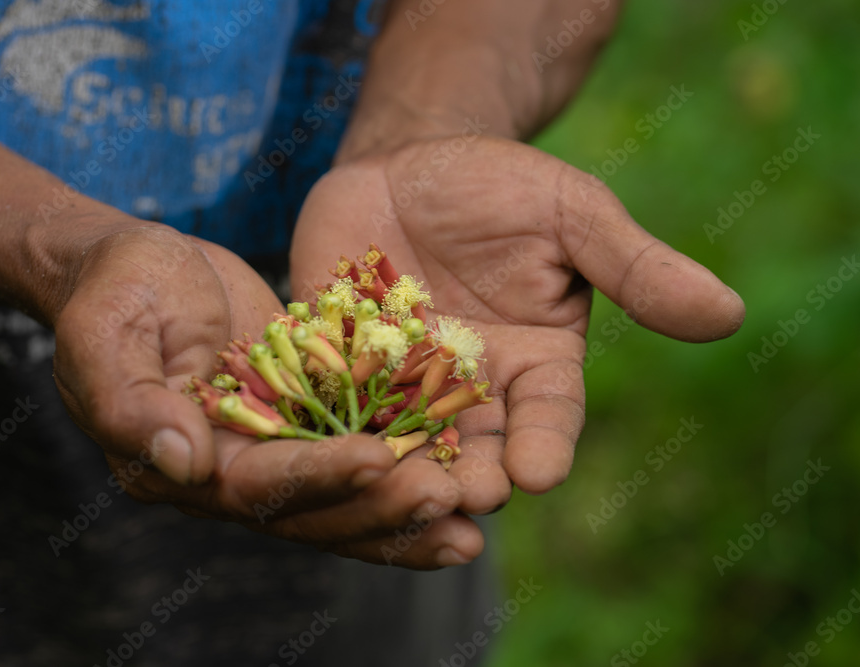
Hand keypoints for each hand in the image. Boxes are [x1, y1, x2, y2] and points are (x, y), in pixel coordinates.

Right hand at [52, 224, 476, 567]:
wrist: (138, 267)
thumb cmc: (114, 289)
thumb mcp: (106, 332)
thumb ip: (131, 401)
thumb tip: (187, 461)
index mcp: (176, 465)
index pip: (256, 486)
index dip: (316, 477)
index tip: (375, 460)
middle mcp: (230, 475)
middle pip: (313, 510)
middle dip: (380, 509)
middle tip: (451, 502)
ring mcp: (272, 452)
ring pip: (345, 497)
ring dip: (406, 511)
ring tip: (473, 516)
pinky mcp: (304, 421)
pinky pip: (357, 451)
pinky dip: (405, 465)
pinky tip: (459, 468)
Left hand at [291, 135, 744, 510]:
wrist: (410, 162)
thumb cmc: (502, 186)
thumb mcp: (572, 214)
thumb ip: (634, 267)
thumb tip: (729, 312)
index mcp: (535, 365)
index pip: (547, 419)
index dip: (543, 446)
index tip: (538, 472)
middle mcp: (469, 389)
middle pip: (475, 448)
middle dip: (470, 475)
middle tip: (465, 498)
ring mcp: (397, 382)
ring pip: (401, 440)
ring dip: (400, 466)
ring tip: (396, 488)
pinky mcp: (335, 363)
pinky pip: (329, 400)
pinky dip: (324, 423)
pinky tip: (315, 442)